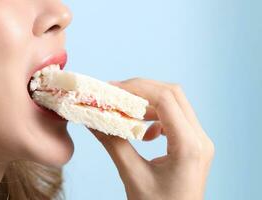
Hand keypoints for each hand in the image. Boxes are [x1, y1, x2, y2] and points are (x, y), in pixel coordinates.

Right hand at [89, 78, 213, 199]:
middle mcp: (200, 139)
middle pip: (173, 95)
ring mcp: (200, 141)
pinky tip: (144, 132)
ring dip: (149, 102)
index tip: (113, 89)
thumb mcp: (133, 177)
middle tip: (116, 93)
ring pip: (175, 104)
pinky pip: (175, 118)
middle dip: (142, 89)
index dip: (137, 88)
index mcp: (189, 146)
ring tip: (126, 110)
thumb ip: (113, 144)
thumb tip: (93, 120)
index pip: (166, 99)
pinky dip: (156, 116)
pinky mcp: (193, 145)